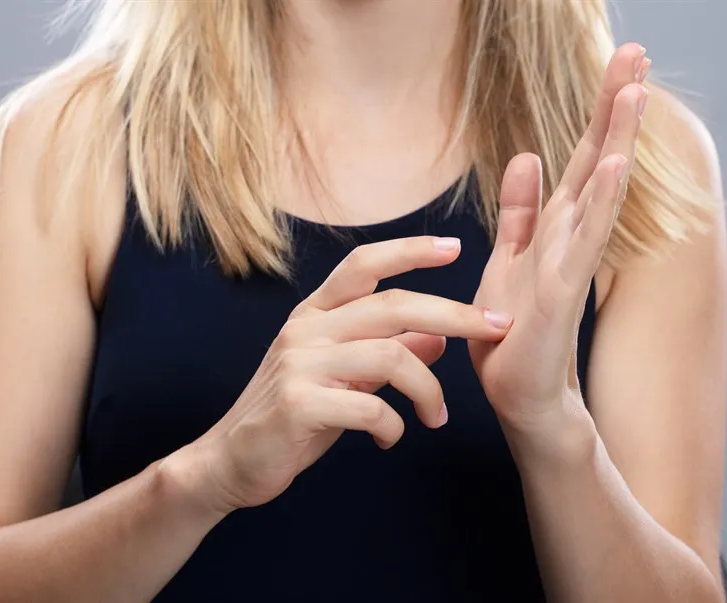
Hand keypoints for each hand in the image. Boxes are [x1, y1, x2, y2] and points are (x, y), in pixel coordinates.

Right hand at [184, 237, 511, 511]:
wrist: (230, 462)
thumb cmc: (293, 418)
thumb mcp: (343, 378)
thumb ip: (385, 353)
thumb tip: (437, 336)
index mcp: (315, 314)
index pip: (364, 264)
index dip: (410, 251)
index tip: (455, 247)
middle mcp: (307, 329)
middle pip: (394, 305)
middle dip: (455, 315)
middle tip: (496, 329)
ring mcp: (301, 364)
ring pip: (392, 357)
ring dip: (429, 390)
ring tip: (437, 417)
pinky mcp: (300, 404)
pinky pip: (372, 407)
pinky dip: (395, 425)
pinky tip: (390, 438)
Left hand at [469, 43, 650, 439]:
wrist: (522, 398)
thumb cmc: (514, 335)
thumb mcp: (509, 260)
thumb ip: (521, 212)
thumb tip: (528, 156)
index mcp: (556, 227)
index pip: (583, 157)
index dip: (601, 110)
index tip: (621, 61)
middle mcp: (572, 238)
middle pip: (599, 160)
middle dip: (616, 107)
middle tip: (636, 50)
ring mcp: (572, 263)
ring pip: (601, 191)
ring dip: (618, 140)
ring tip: (636, 90)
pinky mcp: (564, 293)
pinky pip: (584, 240)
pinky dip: (602, 203)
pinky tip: (617, 167)